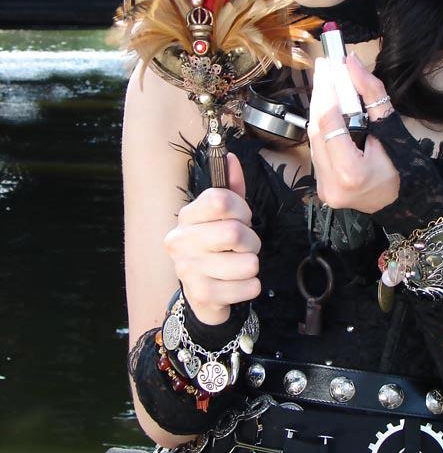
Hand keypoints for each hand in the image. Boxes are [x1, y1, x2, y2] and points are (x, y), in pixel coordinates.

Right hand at [162, 153, 260, 325]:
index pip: (221, 200)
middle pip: (235, 232)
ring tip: (239, 266)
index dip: (242, 209)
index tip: (241, 219)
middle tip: (244, 247)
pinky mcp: (201, 295)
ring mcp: (188, 269)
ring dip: (252, 265)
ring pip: (248, 262)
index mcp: (187, 216)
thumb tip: (231, 157)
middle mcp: (180, 240)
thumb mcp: (224, 217)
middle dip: (252, 241)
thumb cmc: (216, 248)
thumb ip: (231, 188)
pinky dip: (252, 286)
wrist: (202, 294)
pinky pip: (249, 287)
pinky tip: (237, 285)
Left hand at [307, 52, 400, 213]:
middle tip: (325, 68)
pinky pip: (317, 150)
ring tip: (327, 83)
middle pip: (316, 129)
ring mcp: (323, 188)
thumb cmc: (403, 167)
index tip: (328, 67)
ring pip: (313, 139)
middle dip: (320, 96)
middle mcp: (331, 184)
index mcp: (350, 172)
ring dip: (319, 110)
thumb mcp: (391, 128)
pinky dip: (322, 128)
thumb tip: (352, 63)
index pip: (329, 124)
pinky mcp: (321, 187)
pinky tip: (328, 109)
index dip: (327, 92)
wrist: (401, 202)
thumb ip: (371, 95)